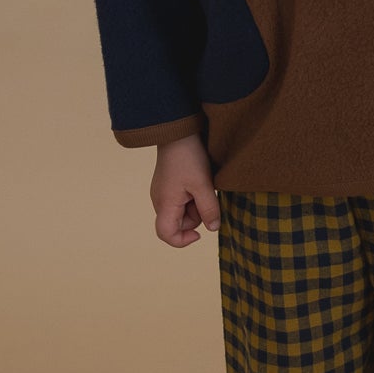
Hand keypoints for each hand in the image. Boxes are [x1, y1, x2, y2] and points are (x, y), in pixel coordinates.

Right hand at [151, 132, 220, 246]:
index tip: (200, 233)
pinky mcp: (167, 185)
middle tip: (205, 196)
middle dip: (195, 217)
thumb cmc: (188, 157)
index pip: (166, 234)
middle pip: (178, 223)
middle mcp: (159, 201)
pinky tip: (197, 181)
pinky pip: (180, 200)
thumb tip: (213, 228)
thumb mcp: (203, 185)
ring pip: (181, 211)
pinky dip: (191, 196)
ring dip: (195, 205)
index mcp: (165, 203)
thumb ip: (209, 209)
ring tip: (202, 185)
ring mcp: (162, 192)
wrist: (178, 132)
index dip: (182, 240)